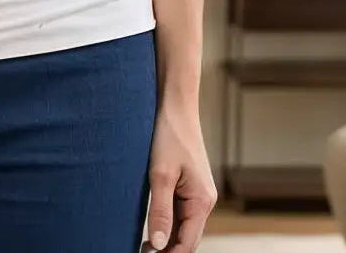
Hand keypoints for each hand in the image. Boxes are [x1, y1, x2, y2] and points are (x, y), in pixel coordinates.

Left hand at [141, 101, 217, 251]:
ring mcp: (197, 193)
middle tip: (141, 252)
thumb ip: (160, 211)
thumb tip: (159, 245)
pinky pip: (179, 211)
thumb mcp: (160, 175)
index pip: (188, 244)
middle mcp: (204, 200)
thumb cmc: (169, 135)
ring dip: (166, 237)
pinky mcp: (188, 185)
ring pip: (183, 226)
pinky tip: (150, 226)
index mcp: (202, 201)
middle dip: (167, 249)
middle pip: (187, 238)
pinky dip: (166, 221)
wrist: (175, 106)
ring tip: (142, 244)